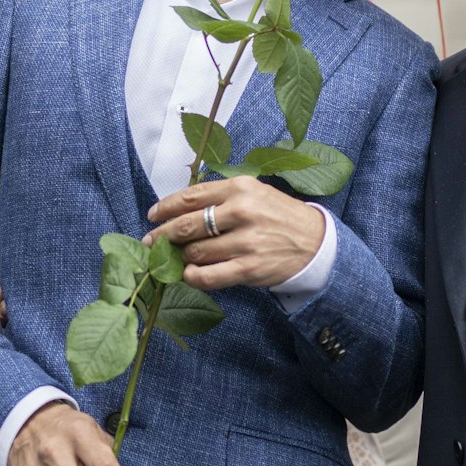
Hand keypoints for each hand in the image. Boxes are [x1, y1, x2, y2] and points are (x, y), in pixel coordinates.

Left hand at [143, 176, 326, 291]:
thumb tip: (179, 211)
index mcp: (240, 188)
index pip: (191, 197)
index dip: (166, 207)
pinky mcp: (248, 269)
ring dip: (179, 257)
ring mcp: (245, 242)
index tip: (153, 216)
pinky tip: (189, 274)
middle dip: (163, 235)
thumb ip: (221, 198)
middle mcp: (241, 211)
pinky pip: (208, 276)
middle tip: (151, 241)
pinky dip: (193, 277)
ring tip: (175, 259)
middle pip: (187, 225)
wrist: (314, 242)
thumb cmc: (278, 216)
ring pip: (195, 252)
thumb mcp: (254, 193)